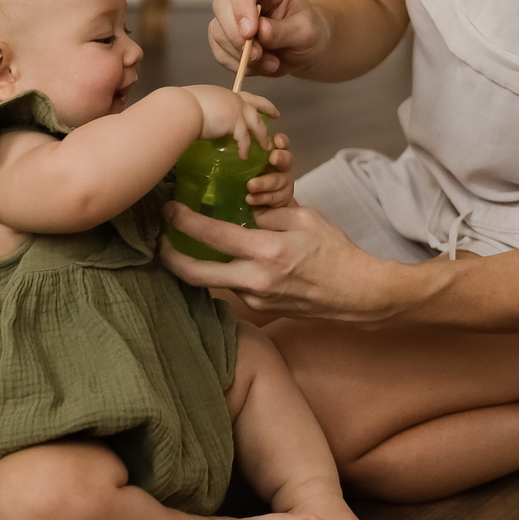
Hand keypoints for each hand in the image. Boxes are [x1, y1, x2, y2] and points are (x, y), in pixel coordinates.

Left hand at [158, 202, 400, 322]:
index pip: (213, 235)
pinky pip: (234, 288)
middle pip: (196, 274)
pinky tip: (225, 261)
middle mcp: (256, 280)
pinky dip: (224, 273)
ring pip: (214, 282)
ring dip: (198, 266)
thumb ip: (270, 214)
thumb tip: (245, 212)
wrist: (358, 294)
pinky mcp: (261, 309)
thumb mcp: (306, 219)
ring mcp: (257, 299)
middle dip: (170, 258)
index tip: (169, 210)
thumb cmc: (337, 252)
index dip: (184, 221)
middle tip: (160, 241)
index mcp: (267, 252)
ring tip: (189, 246)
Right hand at [177, 84, 278, 158]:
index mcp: (225, 94)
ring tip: (266, 147)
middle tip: (276, 115)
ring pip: (256, 124)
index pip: (243, 96)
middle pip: (257, 104)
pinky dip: (245, 148)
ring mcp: (236, 109)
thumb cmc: (181, 106)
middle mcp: (233, 99)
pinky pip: (244, 138)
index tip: (260, 105)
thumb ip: (206, 107)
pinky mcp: (235, 122)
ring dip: (261, 136)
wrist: (182, 108)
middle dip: (268, 109)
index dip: (253, 100)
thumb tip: (200, 115)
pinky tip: (244, 157)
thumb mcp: (197, 102)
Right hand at [209, 0, 326, 77]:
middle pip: (222, 4)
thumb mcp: (306, 33)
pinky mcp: (225, 34)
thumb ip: (283, 31)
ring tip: (270, 63)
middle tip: (257, 55)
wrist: (306, 50)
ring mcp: (232, 13)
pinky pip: (218, 49)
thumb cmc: (310, 33)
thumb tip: (259, 31)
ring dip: (240, 54)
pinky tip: (258, 66)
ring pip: (217, 30)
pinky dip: (235, 63)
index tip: (250, 33)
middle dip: (236, 35)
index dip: (242, 7)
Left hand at [246, 131, 296, 210]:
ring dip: (263, 183)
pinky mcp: (282, 200)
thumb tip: (218, 143)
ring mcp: (285, 184)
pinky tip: (250, 199)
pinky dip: (260, 199)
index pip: (281, 143)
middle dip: (280, 158)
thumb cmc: (251, 178)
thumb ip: (242, 154)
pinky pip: (273, 198)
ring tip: (250, 187)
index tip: (275, 142)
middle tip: (272, 158)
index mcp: (275, 154)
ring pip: (278, 182)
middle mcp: (283, 167)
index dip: (281, 141)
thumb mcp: (247, 165)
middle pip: (286, 160)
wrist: (262, 206)